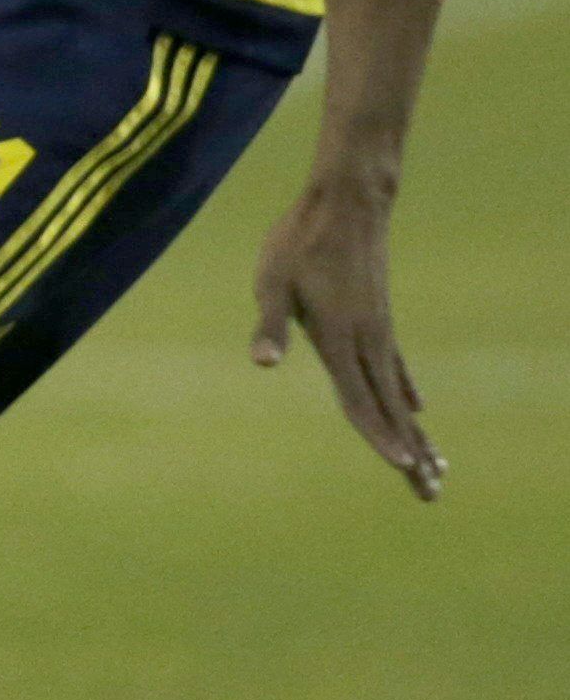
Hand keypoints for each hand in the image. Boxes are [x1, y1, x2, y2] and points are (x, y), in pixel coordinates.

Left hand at [250, 170, 442, 499]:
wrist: (345, 204)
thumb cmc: (298, 242)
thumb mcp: (271, 282)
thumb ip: (269, 325)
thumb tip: (263, 364)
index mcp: (339, 339)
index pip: (360, 399)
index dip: (378, 435)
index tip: (404, 468)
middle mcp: (368, 341)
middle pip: (389, 409)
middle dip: (409, 454)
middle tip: (430, 496)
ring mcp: (379, 331)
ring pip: (400, 394)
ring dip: (416, 433)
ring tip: (436, 469)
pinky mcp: (380, 318)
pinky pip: (398, 367)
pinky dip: (407, 393)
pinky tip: (417, 410)